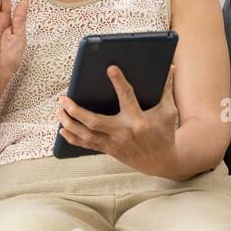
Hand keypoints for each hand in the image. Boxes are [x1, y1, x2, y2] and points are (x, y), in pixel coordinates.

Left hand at [55, 64, 180, 178]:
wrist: (162, 163)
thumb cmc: (165, 134)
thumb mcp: (169, 112)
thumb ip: (166, 89)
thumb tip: (171, 67)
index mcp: (139, 120)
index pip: (127, 97)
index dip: (119, 82)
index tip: (110, 68)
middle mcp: (123, 132)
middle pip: (94, 121)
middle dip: (76, 110)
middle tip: (63, 99)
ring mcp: (114, 144)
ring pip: (86, 135)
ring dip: (69, 123)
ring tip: (59, 110)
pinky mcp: (109, 150)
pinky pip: (87, 145)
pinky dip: (73, 138)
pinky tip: (62, 129)